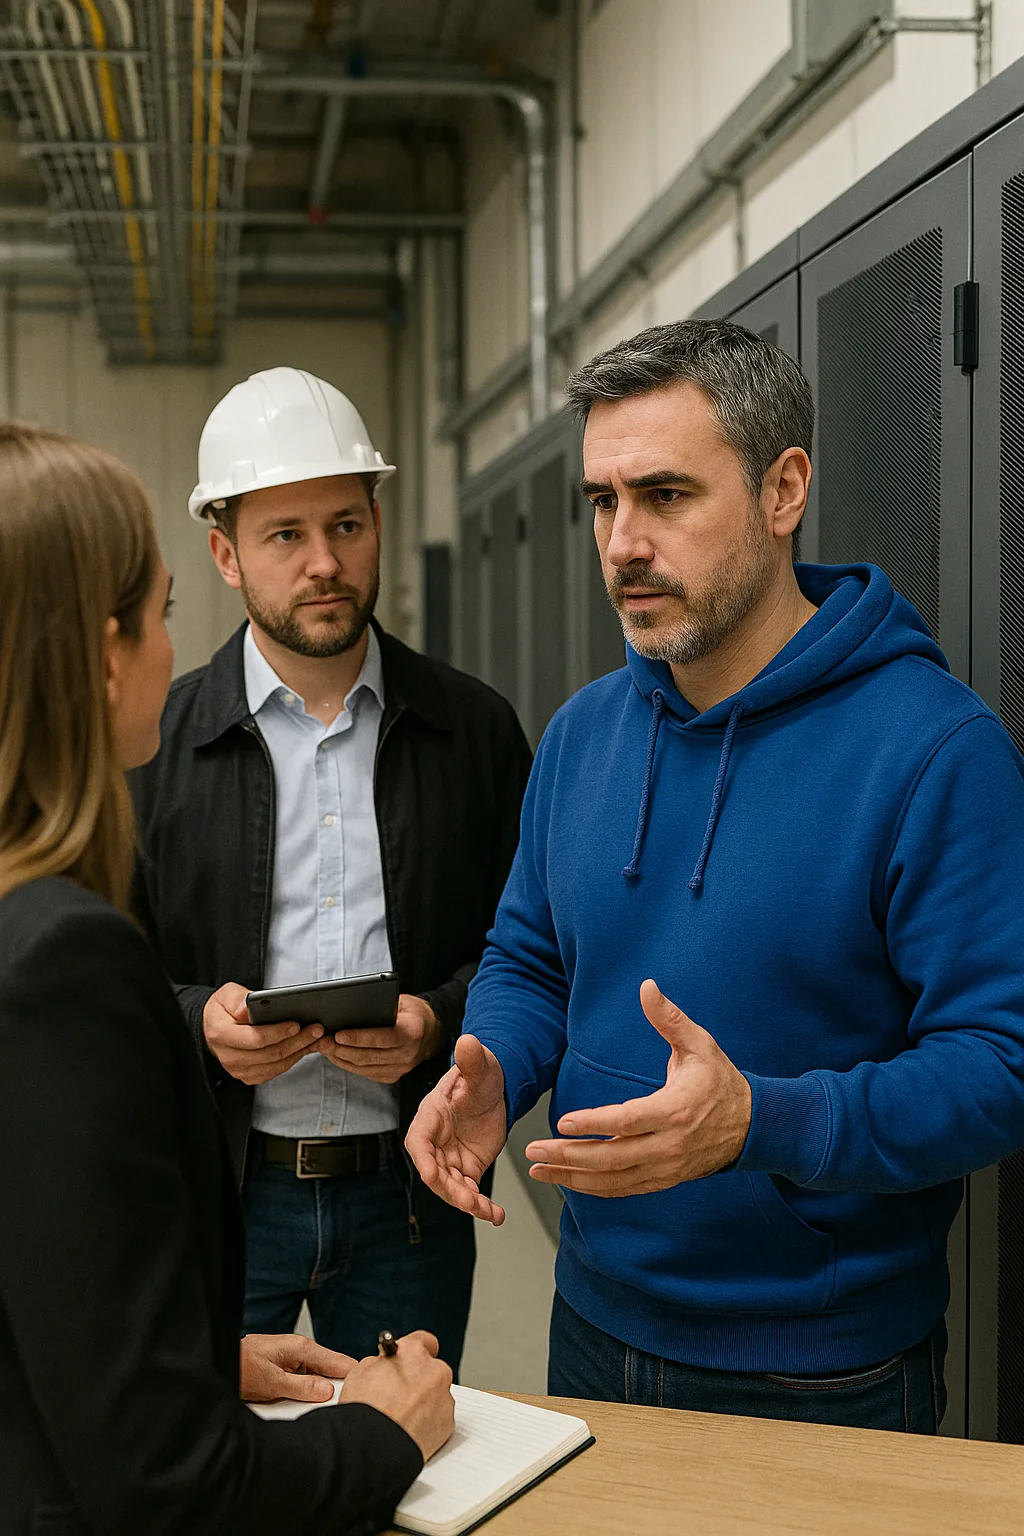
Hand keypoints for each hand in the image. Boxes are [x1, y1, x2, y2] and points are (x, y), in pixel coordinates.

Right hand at [203, 982, 323, 1085]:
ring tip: (315, 1037)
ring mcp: (239, 1069)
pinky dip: (292, 1059)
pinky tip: (304, 1047)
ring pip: (276, 1064)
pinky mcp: (249, 1075)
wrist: (213, 1028)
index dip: (278, 1032)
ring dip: (299, 1051)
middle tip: (316, 1029)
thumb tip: (247, 1009)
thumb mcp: (226, 994)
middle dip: (297, 1041)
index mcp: (222, 1034)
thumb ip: (237, 999)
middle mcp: (229, 1056)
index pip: (255, 1038)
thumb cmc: (223, 1009)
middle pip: (270, 1053)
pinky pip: (275, 1071)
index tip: (297, 1024)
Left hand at [239, 1333, 353, 1403]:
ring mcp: (292, 1359)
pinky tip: (307, 1403)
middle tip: (345, 1406)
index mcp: (302, 1348)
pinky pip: (303, 1381)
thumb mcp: (273, 1382)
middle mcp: (300, 1351)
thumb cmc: (240, 1366)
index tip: (364, 1392)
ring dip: (320, 1392)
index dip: (353, 1377)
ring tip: (327, 1408)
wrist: (218, 1364)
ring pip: (316, 1377)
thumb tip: (327, 1391)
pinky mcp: (285, 1368)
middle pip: (329, 1370)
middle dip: (336, 1387)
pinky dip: (307, 1391)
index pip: (339, 1362)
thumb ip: (302, 1387)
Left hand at [316, 994, 441, 1084]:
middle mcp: (409, 1054)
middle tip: (322, 1041)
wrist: (430, 1031)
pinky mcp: (392, 1076)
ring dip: (340, 1058)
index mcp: (413, 1032)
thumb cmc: (411, 1011)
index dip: (358, 1038)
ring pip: (363, 1067)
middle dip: (341, 1049)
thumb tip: (349, 1010)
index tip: (338, 1034)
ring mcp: (401, 1069)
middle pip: (368, 1056)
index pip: (383, 1038)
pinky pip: (365, 1073)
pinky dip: (347, 1064)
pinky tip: (335, 1055)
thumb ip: (381, 1006)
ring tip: (323, 1047)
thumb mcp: (401, 1002)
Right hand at [342, 1331, 453, 1461]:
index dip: (414, 1352)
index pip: (424, 1341)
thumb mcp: (361, 1372)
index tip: (409, 1361)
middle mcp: (434, 1371)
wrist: (372, 1448)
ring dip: (424, 1402)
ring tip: (402, 1417)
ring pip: (436, 1394)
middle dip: (418, 1380)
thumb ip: (380, 1362)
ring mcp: (444, 1398)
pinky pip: (440, 1417)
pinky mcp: (448, 1423)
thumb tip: (385, 1365)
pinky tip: (409, 1430)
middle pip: (431, 1370)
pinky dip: (429, 1422)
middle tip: (399, 1395)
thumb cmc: (364, 1412)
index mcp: (413, 1352)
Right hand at [404, 1034, 506, 1224]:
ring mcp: (450, 1157)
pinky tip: (495, 1215)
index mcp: (432, 1115)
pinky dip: (480, 1205)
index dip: (423, 1159)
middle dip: (449, 1189)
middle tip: (470, 1201)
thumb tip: (467, 1040)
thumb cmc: (480, 1074)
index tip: (432, 1174)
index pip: (419, 1141)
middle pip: (434, 1171)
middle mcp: (436, 1140)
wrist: (496, 1089)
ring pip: (451, 1187)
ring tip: (487, 1211)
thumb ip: (472, 1058)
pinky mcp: (466, 1168)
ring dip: (466, 1202)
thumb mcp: (479, 1065)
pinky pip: (469, 1191)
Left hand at [525, 979, 751, 1196]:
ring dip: (573, 1177)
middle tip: (533, 1151)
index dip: (595, 1123)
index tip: (564, 1121)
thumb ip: (669, 1018)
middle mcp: (669, 1145)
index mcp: (676, 1111)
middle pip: (612, 1157)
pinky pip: (624, 1189)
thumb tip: (646, 986)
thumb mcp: (699, 1044)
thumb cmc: (720, 1080)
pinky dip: (594, 1188)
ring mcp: (666, 1167)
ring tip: (539, 1171)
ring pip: (613, 1179)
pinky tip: (569, 1181)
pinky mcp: (664, 1179)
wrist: (752, 1126)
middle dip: (569, 1156)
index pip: (629, 1121)